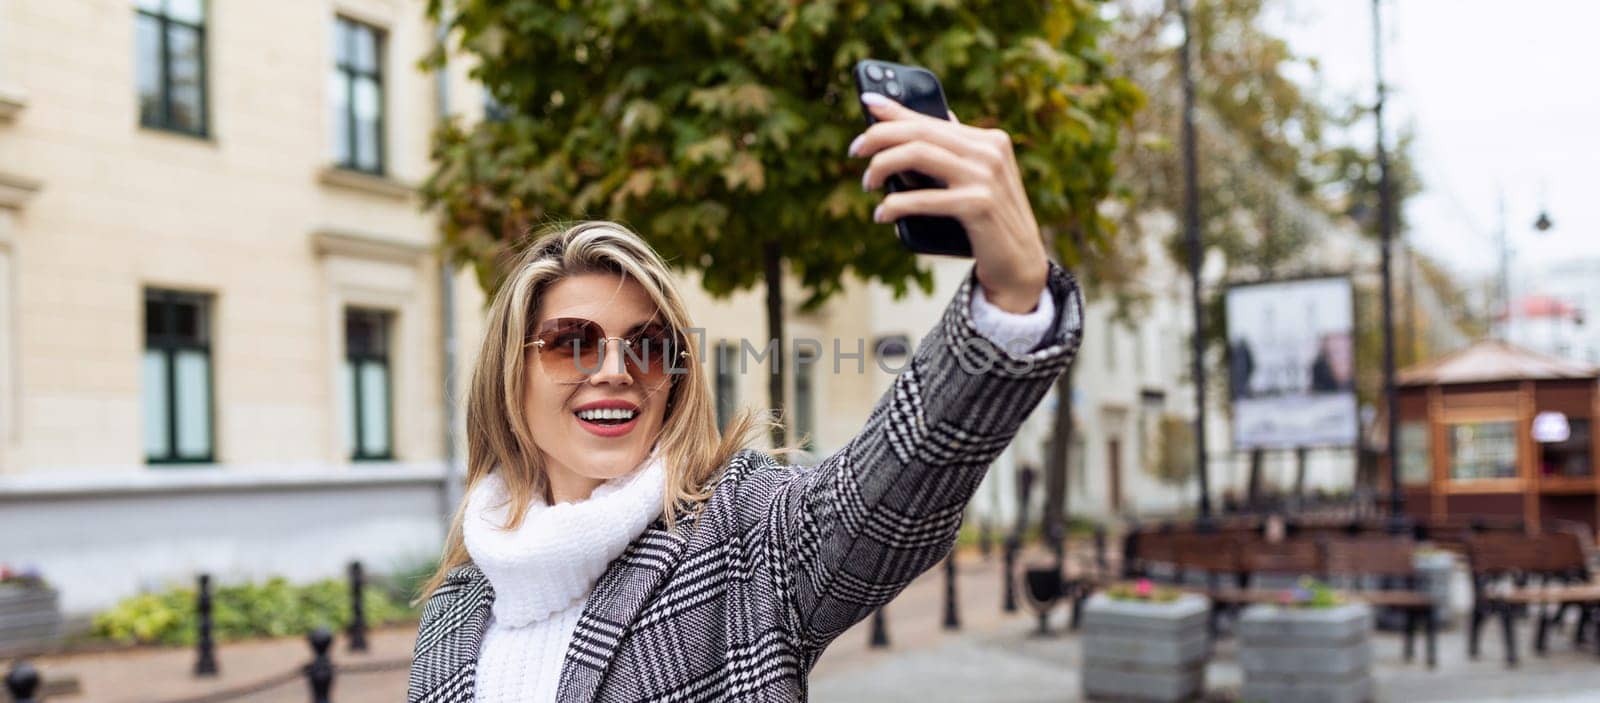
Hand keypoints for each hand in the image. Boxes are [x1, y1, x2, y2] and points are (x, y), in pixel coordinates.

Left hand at [850, 92, 1048, 313]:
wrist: (1021, 264)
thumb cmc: (989, 222)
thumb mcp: (975, 180)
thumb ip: (954, 152)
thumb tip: (919, 121)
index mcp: (989, 139)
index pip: (931, 118)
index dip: (895, 109)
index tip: (866, 101)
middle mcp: (990, 151)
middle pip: (920, 131)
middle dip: (879, 137)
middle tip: (855, 151)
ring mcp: (986, 177)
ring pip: (917, 154)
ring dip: (882, 166)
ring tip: (868, 182)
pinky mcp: (979, 205)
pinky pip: (924, 198)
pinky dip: (895, 205)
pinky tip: (882, 213)